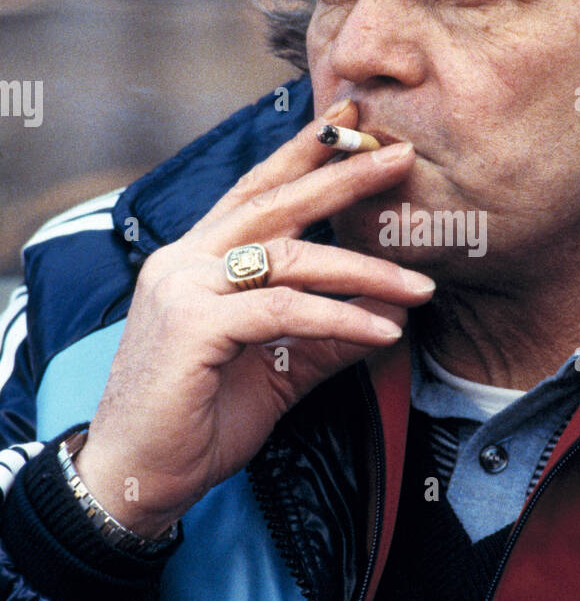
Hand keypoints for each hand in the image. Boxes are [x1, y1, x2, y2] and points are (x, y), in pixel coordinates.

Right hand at [74, 100, 432, 537]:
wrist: (138, 477)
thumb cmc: (200, 421)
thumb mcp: (278, 370)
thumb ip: (325, 335)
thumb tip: (391, 314)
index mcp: (197, 260)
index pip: (257, 193)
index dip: (303, 154)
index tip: (351, 122)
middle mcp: (184, 261)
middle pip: (275, 204)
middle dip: (341, 176)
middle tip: (400, 155)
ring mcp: (183, 289)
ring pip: (288, 257)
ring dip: (364, 270)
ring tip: (420, 285)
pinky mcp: (192, 327)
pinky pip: (283, 310)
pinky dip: (340, 318)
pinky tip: (385, 331)